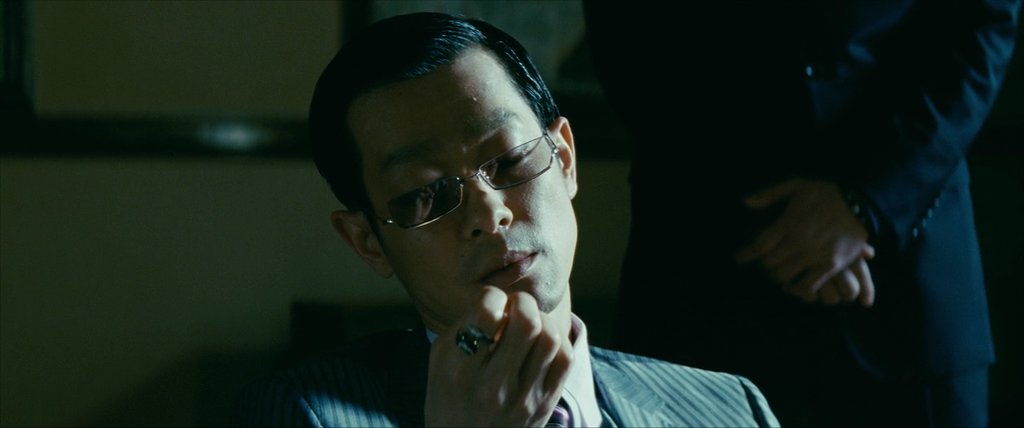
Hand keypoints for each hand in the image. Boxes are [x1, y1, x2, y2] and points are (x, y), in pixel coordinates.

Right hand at [424, 286, 572, 426]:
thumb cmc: (450, 400)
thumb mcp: (439, 364)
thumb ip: (463, 327)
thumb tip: (498, 300)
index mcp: (459, 372)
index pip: (487, 314)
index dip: (492, 296)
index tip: (490, 303)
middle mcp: (492, 386)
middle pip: (526, 322)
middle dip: (523, 301)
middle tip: (514, 305)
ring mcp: (523, 398)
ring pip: (550, 337)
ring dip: (542, 318)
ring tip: (530, 322)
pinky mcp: (545, 404)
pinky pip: (565, 359)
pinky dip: (557, 340)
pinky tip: (542, 342)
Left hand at [736, 179, 875, 306]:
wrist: (862, 202)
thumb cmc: (826, 192)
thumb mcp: (796, 185)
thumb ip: (770, 194)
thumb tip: (746, 202)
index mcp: (788, 222)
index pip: (759, 245)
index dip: (746, 254)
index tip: (739, 259)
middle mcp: (798, 241)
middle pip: (769, 263)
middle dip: (762, 266)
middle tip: (762, 265)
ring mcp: (814, 255)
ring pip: (784, 276)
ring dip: (777, 277)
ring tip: (777, 274)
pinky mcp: (831, 265)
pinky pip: (807, 286)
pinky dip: (797, 289)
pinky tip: (794, 286)